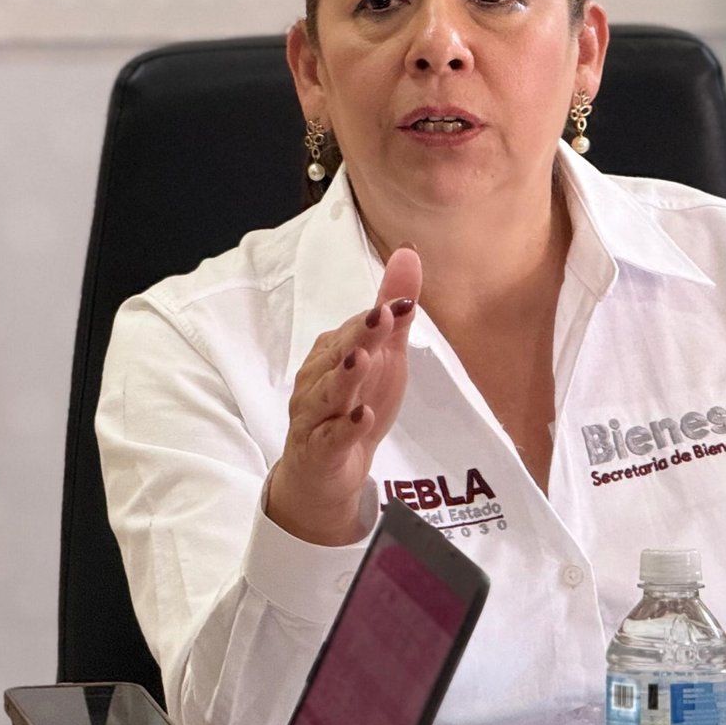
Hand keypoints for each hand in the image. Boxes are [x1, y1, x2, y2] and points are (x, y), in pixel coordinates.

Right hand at [266, 246, 421, 545]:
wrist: (323, 472)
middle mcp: (318, 379)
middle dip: (360, 336)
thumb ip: (393, 309)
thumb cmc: (352, 403)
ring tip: (364, 360)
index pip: (356, 330)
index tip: (402, 303)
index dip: (378, 318)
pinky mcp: (320, 450)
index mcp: (333, 352)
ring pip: (331, 393)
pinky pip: (332, 438)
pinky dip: (346, 428)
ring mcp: (316, 415)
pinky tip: (363, 417)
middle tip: (382, 317)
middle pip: (340, 355)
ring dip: (346, 377)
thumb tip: (409, 252)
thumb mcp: (382, 356)